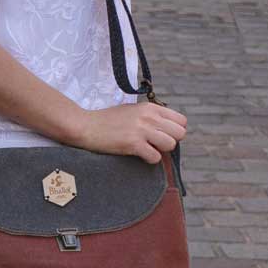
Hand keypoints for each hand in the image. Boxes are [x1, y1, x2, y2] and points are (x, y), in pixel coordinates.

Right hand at [71, 100, 187, 165]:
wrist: (86, 126)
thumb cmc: (108, 120)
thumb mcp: (133, 110)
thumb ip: (150, 116)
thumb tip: (167, 128)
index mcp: (150, 107)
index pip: (181, 120)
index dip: (175, 131)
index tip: (163, 135)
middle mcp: (149, 116)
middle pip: (180, 133)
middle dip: (171, 141)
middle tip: (156, 144)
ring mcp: (141, 130)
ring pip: (171, 145)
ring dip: (161, 150)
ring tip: (147, 149)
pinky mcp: (133, 143)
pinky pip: (155, 157)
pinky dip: (149, 159)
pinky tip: (139, 155)